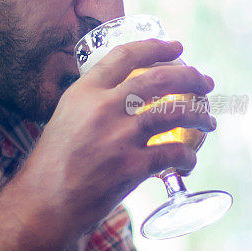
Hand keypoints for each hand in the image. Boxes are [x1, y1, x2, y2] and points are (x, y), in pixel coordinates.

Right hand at [15, 39, 215, 243]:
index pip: (125, 56)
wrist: (42, 203)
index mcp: (84, 92)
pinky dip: (188, 157)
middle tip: (205, 83)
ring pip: (174, 113)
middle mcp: (103, 108)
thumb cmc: (50, 164)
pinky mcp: (132, 166)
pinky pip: (173, 153)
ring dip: (199, 115)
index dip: (156, 47)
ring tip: (208, 121)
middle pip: (159, 79)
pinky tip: (189, 160)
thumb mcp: (65, 118)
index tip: (175, 47)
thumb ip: (92, 104)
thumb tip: (124, 98)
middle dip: (190, 77)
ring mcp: (119, 137)